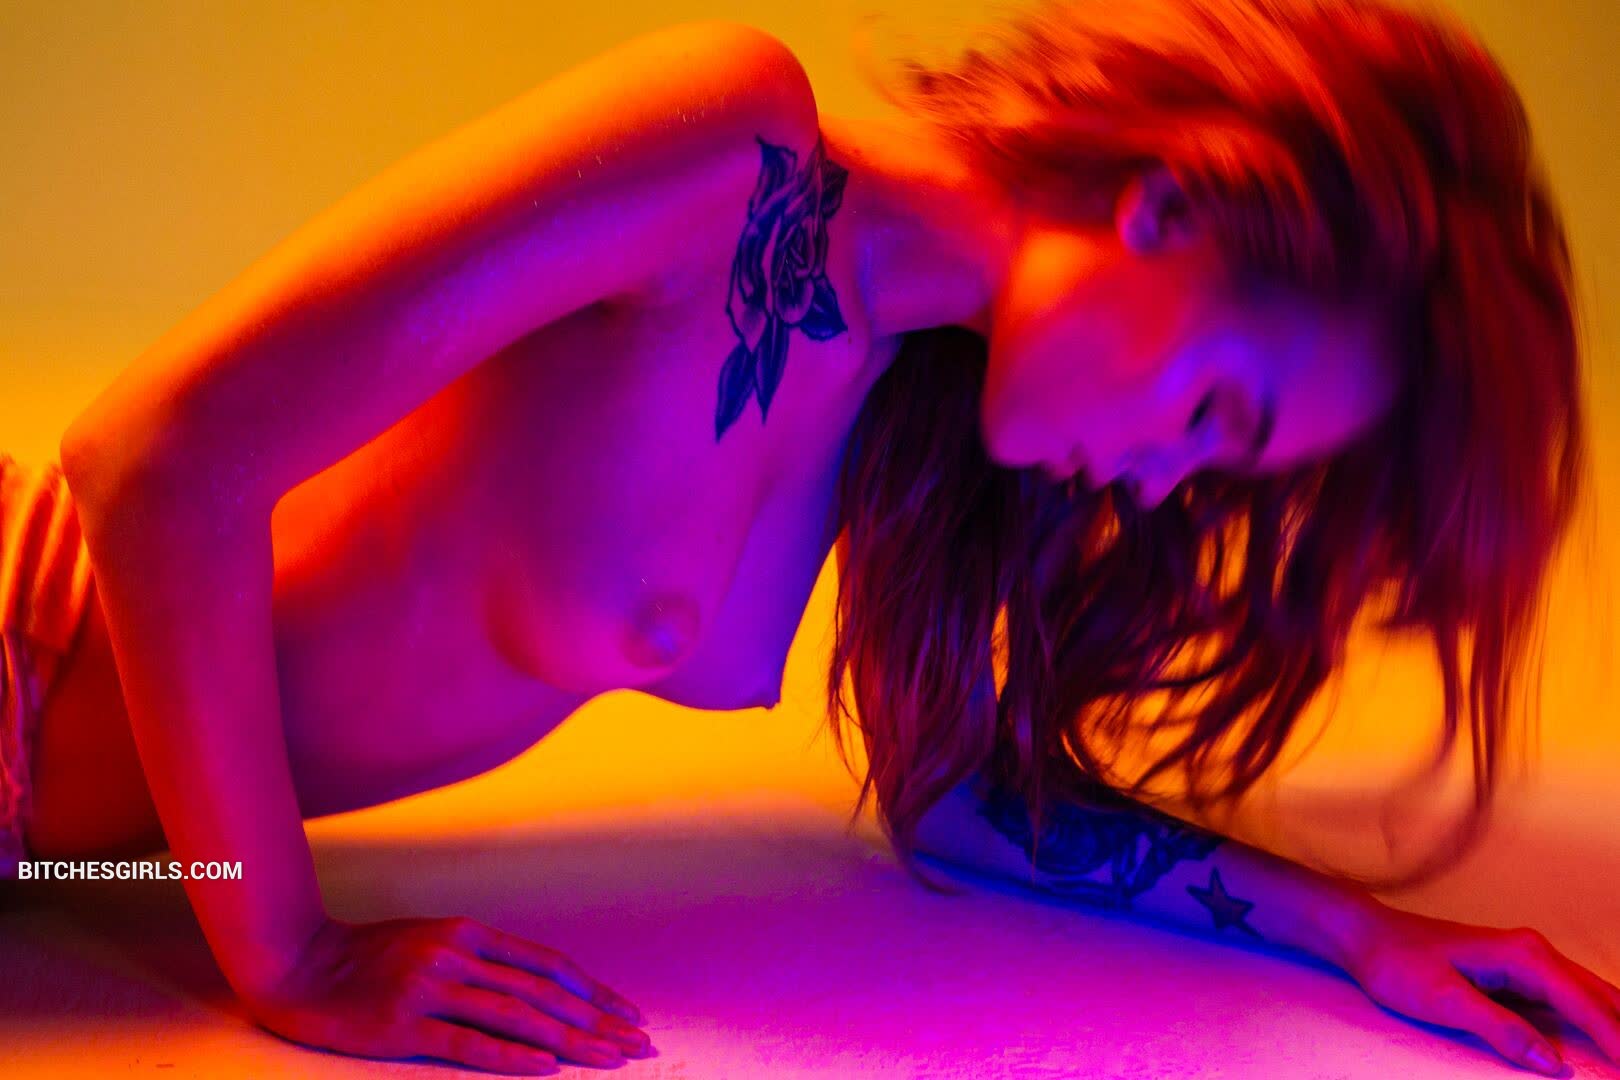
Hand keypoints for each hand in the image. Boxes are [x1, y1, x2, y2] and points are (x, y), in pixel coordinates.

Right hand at [242, 915, 652, 1073]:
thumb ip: (481, 960)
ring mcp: (432, 987)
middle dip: (598, 1020)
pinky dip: (512, 1057)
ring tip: (611, 1058)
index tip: (628, 1012)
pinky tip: (547, 1068)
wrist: (296, 962)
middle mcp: (458, 954)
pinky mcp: (404, 1024)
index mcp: (470, 933)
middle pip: (544, 992)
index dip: (593, 991)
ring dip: (572, 1040)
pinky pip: (469, 1044)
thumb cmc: (368, 959)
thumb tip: (539, 989)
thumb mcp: (433, 942)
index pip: (548, 966)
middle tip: (639, 1042)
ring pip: (518, 1016)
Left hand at [1342, 902, 1619, 1073]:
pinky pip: (1569, 1003)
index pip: (1587, 1005)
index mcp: (1524, 957)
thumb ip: (1500, 1029)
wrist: (1367, 936)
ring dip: (1614, 1025)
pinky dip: (1593, 1022)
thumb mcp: (1445, 1001)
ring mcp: (1529, 964)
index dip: (1617, 1040)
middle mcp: (1535, 954)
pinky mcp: (1518, 977)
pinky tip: (1603, 1044)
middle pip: (1602, 997)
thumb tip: (1553, 1063)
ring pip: (1591, 998)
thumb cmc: (1398, 963)